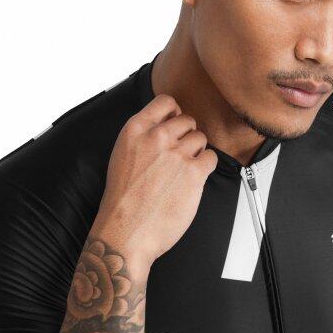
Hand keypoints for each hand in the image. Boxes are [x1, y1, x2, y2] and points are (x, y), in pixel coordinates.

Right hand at [93, 94, 218, 265]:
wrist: (127, 231)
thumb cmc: (123, 202)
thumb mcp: (122, 157)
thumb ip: (143, 139)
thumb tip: (164, 130)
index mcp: (135, 131)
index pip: (166, 102)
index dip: (175, 113)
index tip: (175, 123)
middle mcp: (156, 138)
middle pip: (187, 120)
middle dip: (187, 136)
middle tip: (180, 154)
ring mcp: (177, 154)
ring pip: (200, 138)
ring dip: (197, 152)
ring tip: (184, 170)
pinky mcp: (194, 173)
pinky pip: (211, 158)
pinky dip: (206, 167)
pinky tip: (194, 178)